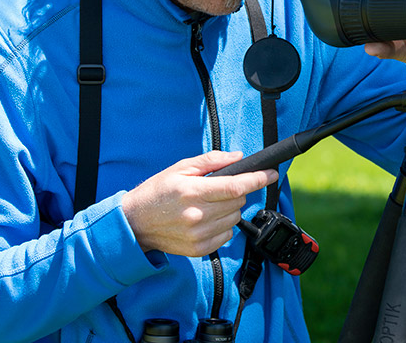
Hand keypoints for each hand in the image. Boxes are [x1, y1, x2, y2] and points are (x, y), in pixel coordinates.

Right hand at [121, 151, 277, 256]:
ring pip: (235, 218)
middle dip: (238, 191)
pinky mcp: (199, 249)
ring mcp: (199, 235)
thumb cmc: (157, 192)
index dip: (258, 178)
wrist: (134, 223)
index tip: (271, 173)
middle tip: (221, 188)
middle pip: (238, 202)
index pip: (236, 186)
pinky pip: (227, 235)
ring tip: (211, 204)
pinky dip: (224, 225)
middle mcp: (197, 215)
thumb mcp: (181, 168)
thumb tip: (238, 157)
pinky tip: (207, 219)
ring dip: (230, 209)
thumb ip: (212, 161)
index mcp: (193, 192)